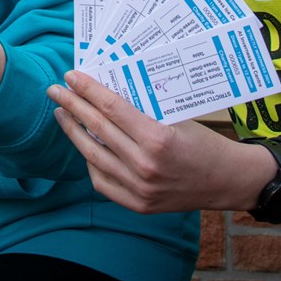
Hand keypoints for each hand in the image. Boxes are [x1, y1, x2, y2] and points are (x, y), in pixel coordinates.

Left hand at [47, 69, 273, 213]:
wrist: (226, 181)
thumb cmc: (203, 142)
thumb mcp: (177, 117)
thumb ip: (143, 108)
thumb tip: (106, 88)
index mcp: (157, 139)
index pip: (111, 108)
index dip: (88, 90)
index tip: (70, 76)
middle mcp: (145, 165)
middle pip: (97, 129)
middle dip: (71, 106)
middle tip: (54, 90)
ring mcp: (139, 188)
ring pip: (93, 156)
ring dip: (73, 132)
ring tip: (62, 115)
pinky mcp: (137, 204)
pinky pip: (102, 181)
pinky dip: (90, 161)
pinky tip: (84, 145)